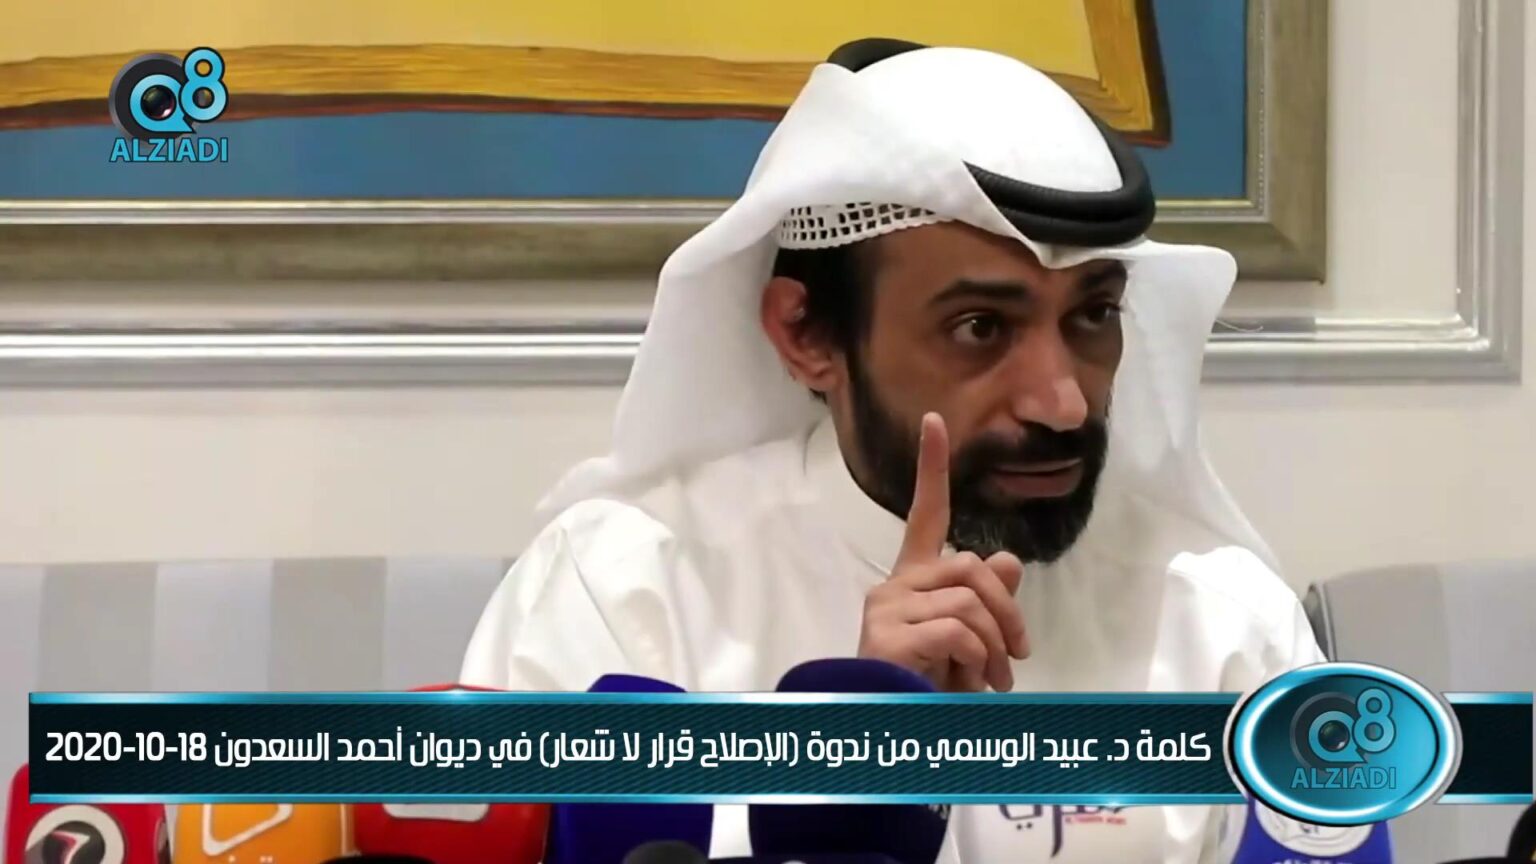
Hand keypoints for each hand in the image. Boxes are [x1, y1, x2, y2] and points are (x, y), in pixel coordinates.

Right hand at [857, 412, 1029, 691]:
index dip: (932, 468)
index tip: (935, 420)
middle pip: (972, 567)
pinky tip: (973, 683)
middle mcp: (895, 584)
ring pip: (969, 601)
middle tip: (1017, 656)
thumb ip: (989, 603)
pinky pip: (957, 629)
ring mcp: (887, 607)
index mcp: (915, 580)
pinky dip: (978, 658)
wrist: (891, 729)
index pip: (926, 514)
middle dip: (1008, 612)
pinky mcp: (885, 632)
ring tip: (993, 681)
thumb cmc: (928, 688)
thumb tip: (1008, 561)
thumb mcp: (970, 644)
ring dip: (995, 646)